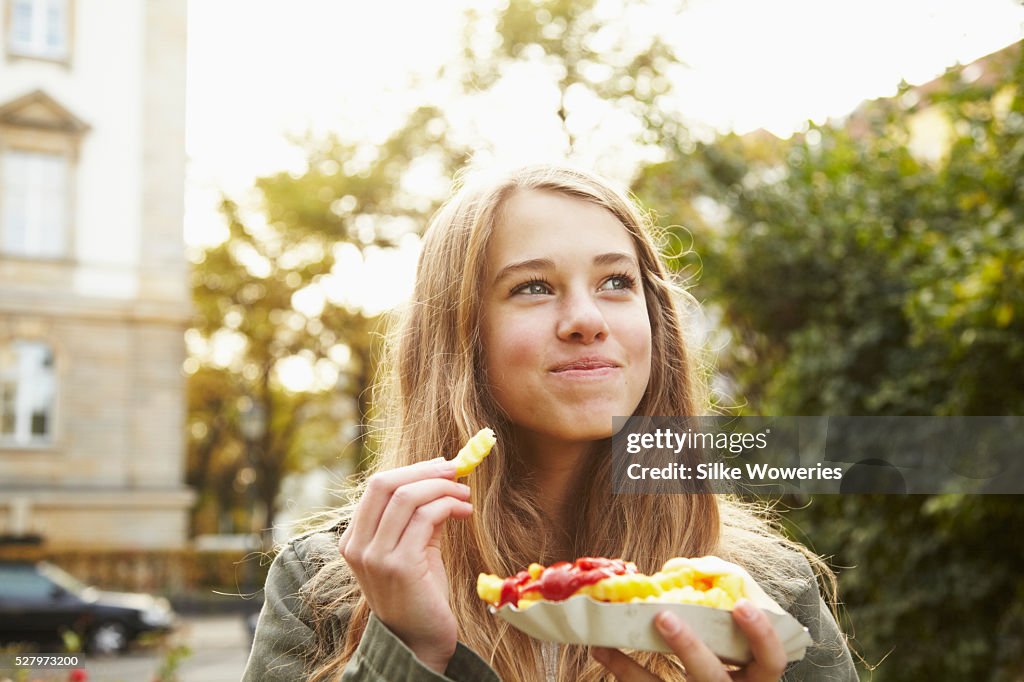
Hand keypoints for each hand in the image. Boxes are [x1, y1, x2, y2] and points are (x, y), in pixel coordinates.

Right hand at [339, 458, 472, 673]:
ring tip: (465, 494)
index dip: (413, 469)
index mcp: (354, 539)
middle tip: (456, 470)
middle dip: (425, 471)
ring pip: (407, 497)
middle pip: (385, 484)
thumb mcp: (414, 547)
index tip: (442, 465)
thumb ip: (419, 516)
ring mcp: (375, 557)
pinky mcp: (399, 566)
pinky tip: (464, 512)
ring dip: (442, 488)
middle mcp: (358, 546)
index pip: (377, 486)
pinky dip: (448, 506)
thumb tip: (441, 476)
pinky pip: (424, 519)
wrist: (420, 641)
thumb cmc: (419, 593)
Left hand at [591, 599, 787, 680]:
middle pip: (713, 678)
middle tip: (663, 617)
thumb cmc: (730, 668)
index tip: (740, 605)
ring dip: (638, 667)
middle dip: (689, 648)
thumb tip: (683, 569)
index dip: (761, 635)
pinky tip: (601, 648)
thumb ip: (721, 619)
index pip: (772, 661)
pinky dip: (622, 669)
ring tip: (611, 638)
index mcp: (756, 679)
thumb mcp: (736, 652)